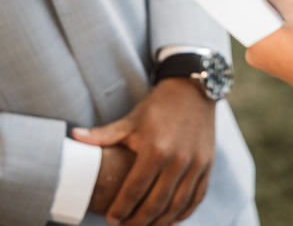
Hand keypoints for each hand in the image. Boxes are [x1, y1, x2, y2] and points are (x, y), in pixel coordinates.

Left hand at [72, 78, 215, 225]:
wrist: (193, 90)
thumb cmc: (158, 107)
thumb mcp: (130, 120)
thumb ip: (102, 135)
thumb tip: (73, 137)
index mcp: (155, 150)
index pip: (134, 191)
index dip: (121, 209)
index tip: (111, 220)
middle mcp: (178, 160)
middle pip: (156, 203)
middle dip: (138, 221)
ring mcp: (196, 163)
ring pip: (178, 204)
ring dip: (161, 222)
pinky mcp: (207, 164)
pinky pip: (197, 196)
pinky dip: (185, 212)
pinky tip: (172, 220)